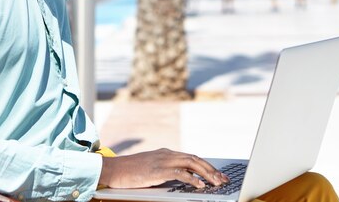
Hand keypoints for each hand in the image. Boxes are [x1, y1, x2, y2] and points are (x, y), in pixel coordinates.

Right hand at [99, 148, 229, 188]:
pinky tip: (200, 185)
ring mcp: (163, 161)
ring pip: (191, 164)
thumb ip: (166, 169)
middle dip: (211, 169)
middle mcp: (167, 154)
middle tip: (223, 179)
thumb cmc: (131, 172)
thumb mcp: (151, 168)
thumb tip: (181, 178)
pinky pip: (180, 173)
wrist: (115, 169)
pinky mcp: (158, 170)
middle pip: (195, 159)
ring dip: (206, 174)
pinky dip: (192, 179)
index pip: (192, 157)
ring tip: (216, 183)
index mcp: (167, 153)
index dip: (207, 165)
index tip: (218, 174)